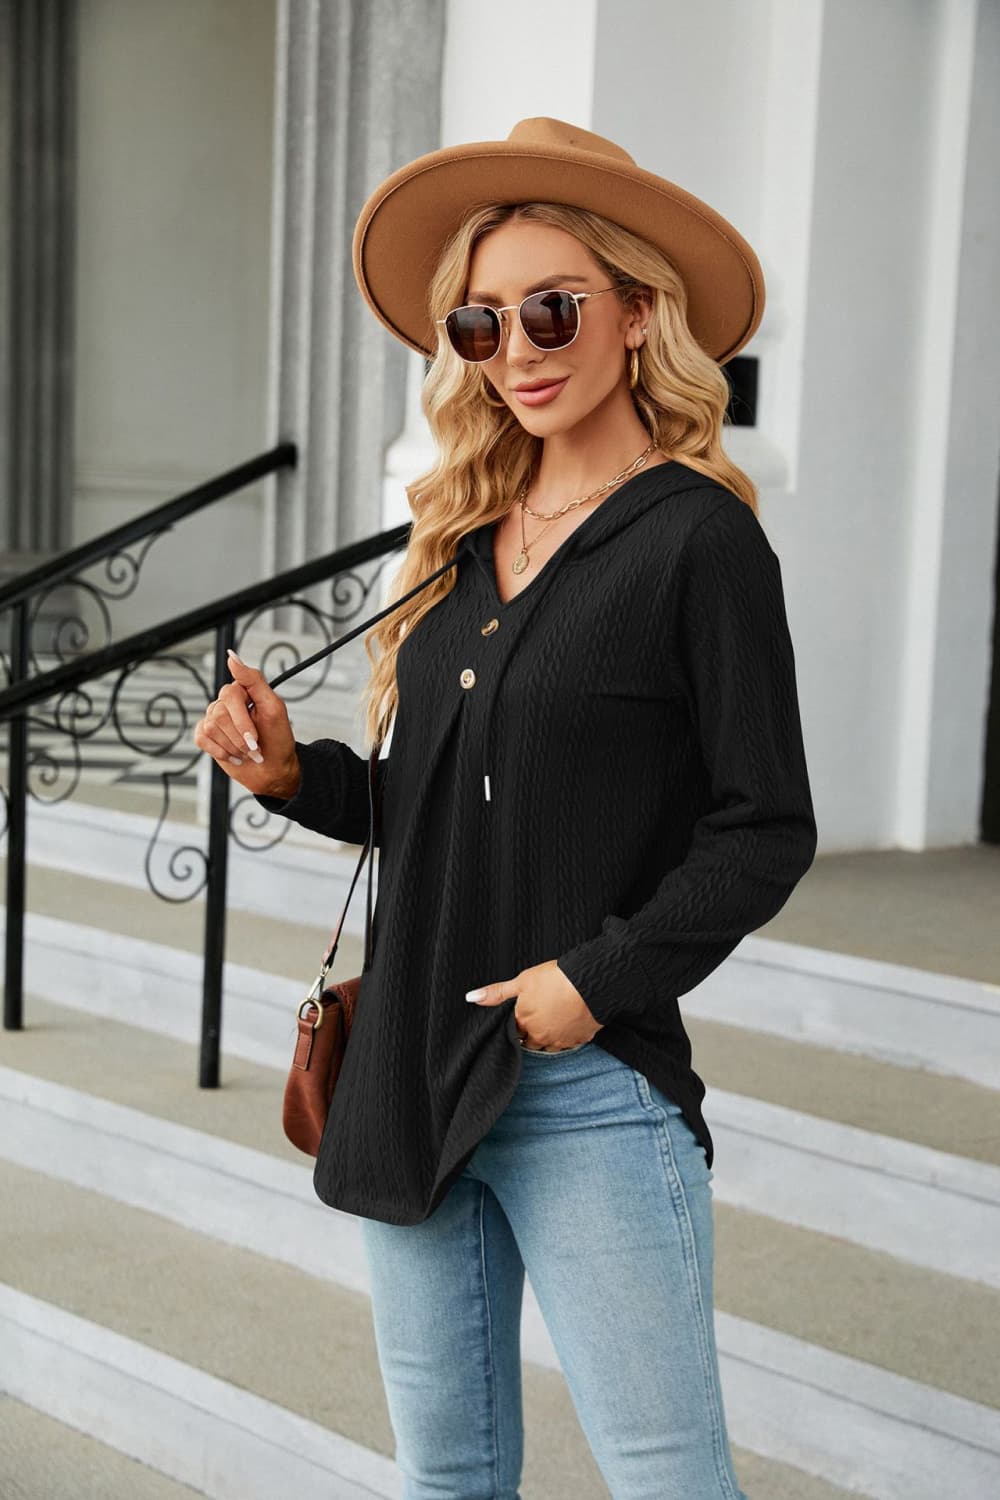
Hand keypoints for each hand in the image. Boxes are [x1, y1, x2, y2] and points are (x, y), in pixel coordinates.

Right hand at [193, 649, 299, 797]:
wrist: (273, 770)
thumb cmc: (278, 739)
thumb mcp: (274, 707)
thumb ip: (254, 680)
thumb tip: (232, 657)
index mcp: (243, 691)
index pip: (230, 694)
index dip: (243, 718)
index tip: (254, 735)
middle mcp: (226, 702)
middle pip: (220, 714)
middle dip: (241, 736)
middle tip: (255, 745)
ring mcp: (214, 719)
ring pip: (211, 727)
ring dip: (233, 746)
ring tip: (247, 751)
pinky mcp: (206, 735)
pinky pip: (202, 738)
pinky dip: (221, 751)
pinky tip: (234, 755)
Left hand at [466, 959, 603, 1050]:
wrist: (591, 982)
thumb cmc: (555, 978)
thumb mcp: (522, 981)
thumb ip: (497, 993)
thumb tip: (471, 998)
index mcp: (524, 1023)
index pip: (513, 1033)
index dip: (516, 1024)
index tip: (521, 1016)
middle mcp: (541, 1037)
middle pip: (531, 1043)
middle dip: (531, 1034)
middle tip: (538, 1016)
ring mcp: (561, 1040)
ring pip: (550, 1047)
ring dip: (549, 1037)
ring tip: (553, 1019)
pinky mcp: (580, 1039)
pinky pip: (570, 1043)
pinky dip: (568, 1035)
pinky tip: (570, 1021)